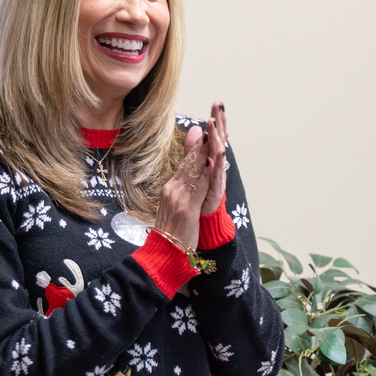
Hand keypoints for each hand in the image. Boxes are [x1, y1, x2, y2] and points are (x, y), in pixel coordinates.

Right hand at [154, 125, 210, 248]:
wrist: (162, 253)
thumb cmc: (169, 234)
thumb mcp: (172, 209)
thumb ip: (179, 193)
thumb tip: (180, 181)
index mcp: (170, 189)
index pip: (184, 164)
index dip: (195, 147)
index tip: (203, 130)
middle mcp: (172, 190)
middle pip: (189, 162)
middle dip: (201, 142)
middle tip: (210, 122)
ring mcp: (179, 198)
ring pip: (194, 170)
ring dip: (205, 150)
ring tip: (213, 133)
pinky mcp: (187, 209)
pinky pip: (199, 187)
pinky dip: (206, 173)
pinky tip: (212, 161)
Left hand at [202, 102, 227, 215]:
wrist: (199, 221)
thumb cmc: (198, 196)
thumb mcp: (194, 168)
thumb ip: (194, 148)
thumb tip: (195, 128)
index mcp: (211, 161)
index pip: (214, 137)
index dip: (216, 121)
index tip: (217, 103)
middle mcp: (216, 168)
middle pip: (218, 141)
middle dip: (218, 123)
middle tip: (219, 106)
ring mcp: (216, 179)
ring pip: (216, 156)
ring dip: (215, 139)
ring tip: (214, 124)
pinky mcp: (214, 193)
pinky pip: (215, 177)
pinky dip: (215, 166)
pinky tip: (216, 155)